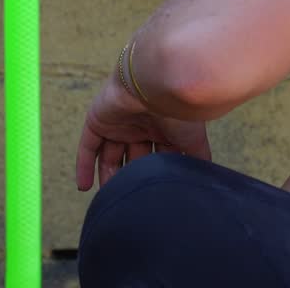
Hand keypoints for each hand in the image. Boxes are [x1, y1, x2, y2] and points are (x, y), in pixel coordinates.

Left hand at [75, 75, 211, 190]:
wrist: (158, 84)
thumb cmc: (180, 112)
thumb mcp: (194, 141)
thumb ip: (198, 159)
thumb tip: (205, 180)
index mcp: (163, 128)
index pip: (155, 156)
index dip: (151, 176)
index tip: (149, 197)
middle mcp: (140, 124)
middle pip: (131, 157)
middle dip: (129, 178)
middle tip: (126, 203)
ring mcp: (118, 122)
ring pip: (109, 154)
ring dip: (108, 176)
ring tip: (108, 200)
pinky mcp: (97, 120)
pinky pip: (88, 146)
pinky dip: (84, 165)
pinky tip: (84, 187)